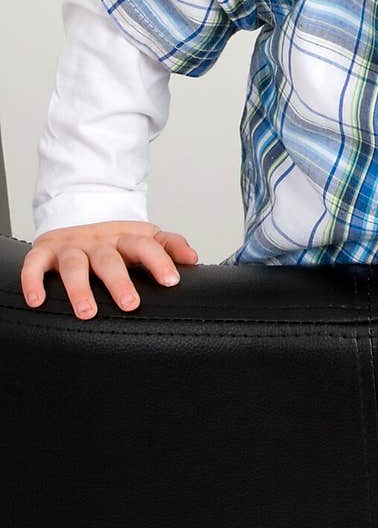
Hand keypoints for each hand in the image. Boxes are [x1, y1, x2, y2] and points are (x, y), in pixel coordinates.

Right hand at [21, 221, 197, 318]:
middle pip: (110, 259)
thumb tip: (193, 258)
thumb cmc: (115, 239)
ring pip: (74, 265)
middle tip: (130, 304)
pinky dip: (33, 280)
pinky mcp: (45, 251)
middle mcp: (99, 242)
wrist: (78, 215)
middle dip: (119, 281)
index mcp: (126, 239)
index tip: (171, 281)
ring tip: (87, 312)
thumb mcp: (145, 238)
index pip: (146, 246)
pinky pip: (36, 265)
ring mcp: (72, 246)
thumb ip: (169, 246)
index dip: (160, 261)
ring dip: (79, 288)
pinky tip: (38, 299)